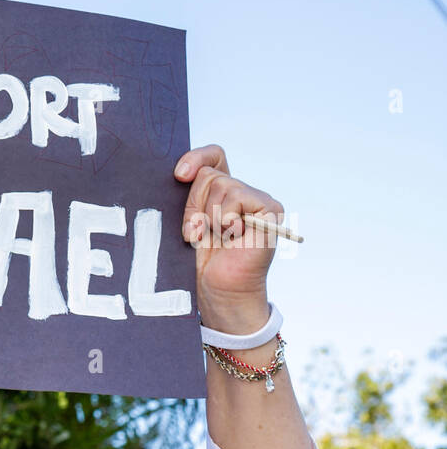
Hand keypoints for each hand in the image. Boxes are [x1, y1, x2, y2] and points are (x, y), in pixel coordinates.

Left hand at [174, 144, 283, 333]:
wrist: (220, 291)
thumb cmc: (201, 262)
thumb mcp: (189, 222)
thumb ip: (190, 196)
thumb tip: (182, 172)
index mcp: (222, 192)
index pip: (214, 156)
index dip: (196, 158)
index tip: (179, 174)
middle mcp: (241, 192)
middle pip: (209, 175)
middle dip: (194, 205)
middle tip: (199, 232)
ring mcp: (258, 200)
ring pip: (220, 185)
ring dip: (208, 217)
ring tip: (215, 238)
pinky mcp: (269, 210)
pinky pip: (237, 197)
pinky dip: (226, 220)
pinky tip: (231, 237)